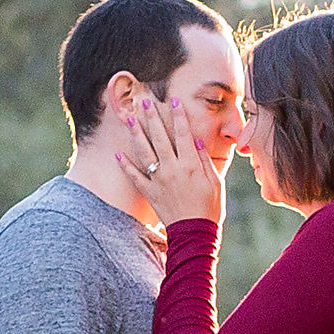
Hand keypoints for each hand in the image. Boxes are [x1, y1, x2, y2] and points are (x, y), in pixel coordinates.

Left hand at [122, 91, 225, 230]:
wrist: (194, 234)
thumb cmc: (209, 208)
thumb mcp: (215, 183)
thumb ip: (204, 161)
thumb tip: (196, 141)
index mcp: (190, 164)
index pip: (183, 133)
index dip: (178, 115)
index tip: (173, 100)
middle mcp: (172, 168)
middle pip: (160, 137)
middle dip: (152, 117)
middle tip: (144, 101)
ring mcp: (158, 180)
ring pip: (145, 151)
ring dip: (136, 134)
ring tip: (130, 118)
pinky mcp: (149, 192)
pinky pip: (135, 176)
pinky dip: (125, 165)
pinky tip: (118, 154)